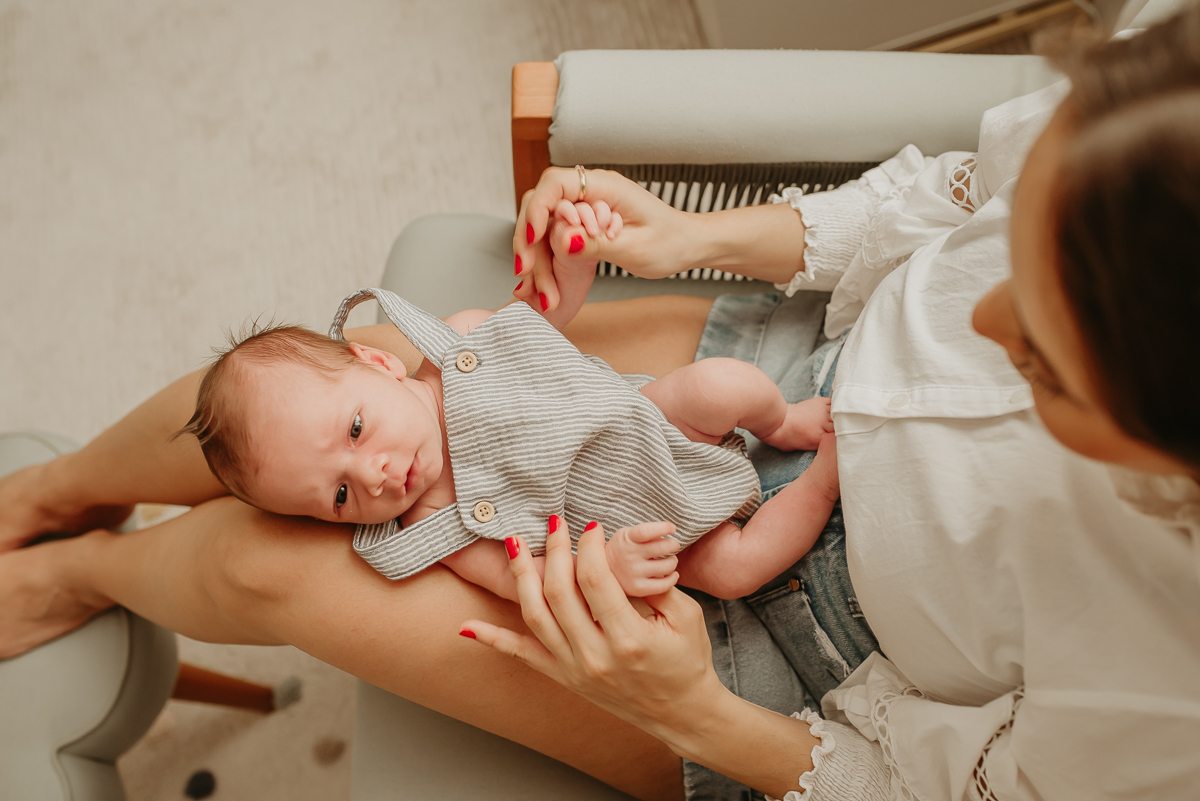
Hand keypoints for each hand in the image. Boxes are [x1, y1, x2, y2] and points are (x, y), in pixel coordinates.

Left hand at [460, 517, 726, 745]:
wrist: (681, 712)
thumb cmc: (687, 660)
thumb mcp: (685, 617)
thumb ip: (655, 582)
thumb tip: (624, 546)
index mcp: (628, 638)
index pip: (595, 578)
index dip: (589, 544)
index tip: (591, 525)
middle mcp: (595, 655)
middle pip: (559, 592)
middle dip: (555, 549)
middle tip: (554, 522)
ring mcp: (574, 669)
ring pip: (535, 616)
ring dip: (522, 576)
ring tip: (514, 544)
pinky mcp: (564, 677)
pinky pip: (522, 656)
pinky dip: (492, 640)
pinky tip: (467, 627)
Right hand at [514, 168, 698, 312]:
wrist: (688, 245)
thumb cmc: (671, 243)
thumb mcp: (636, 249)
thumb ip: (597, 244)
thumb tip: (562, 239)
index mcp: (606, 186)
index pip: (556, 184)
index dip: (539, 209)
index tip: (534, 238)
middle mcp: (591, 189)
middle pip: (541, 201)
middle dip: (527, 234)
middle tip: (524, 271)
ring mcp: (586, 204)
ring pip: (544, 219)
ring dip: (533, 249)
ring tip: (531, 284)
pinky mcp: (584, 220)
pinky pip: (555, 231)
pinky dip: (545, 254)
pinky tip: (541, 278)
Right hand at [605, 521, 680, 596]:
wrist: (602, 571)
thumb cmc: (622, 549)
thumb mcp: (627, 534)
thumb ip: (645, 532)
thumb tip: (670, 530)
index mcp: (626, 538)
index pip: (646, 531)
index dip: (663, 528)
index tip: (672, 528)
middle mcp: (629, 555)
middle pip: (662, 547)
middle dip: (673, 545)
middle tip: (673, 545)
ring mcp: (633, 573)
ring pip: (667, 566)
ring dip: (673, 561)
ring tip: (670, 560)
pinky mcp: (637, 588)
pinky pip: (664, 585)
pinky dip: (673, 578)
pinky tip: (672, 573)